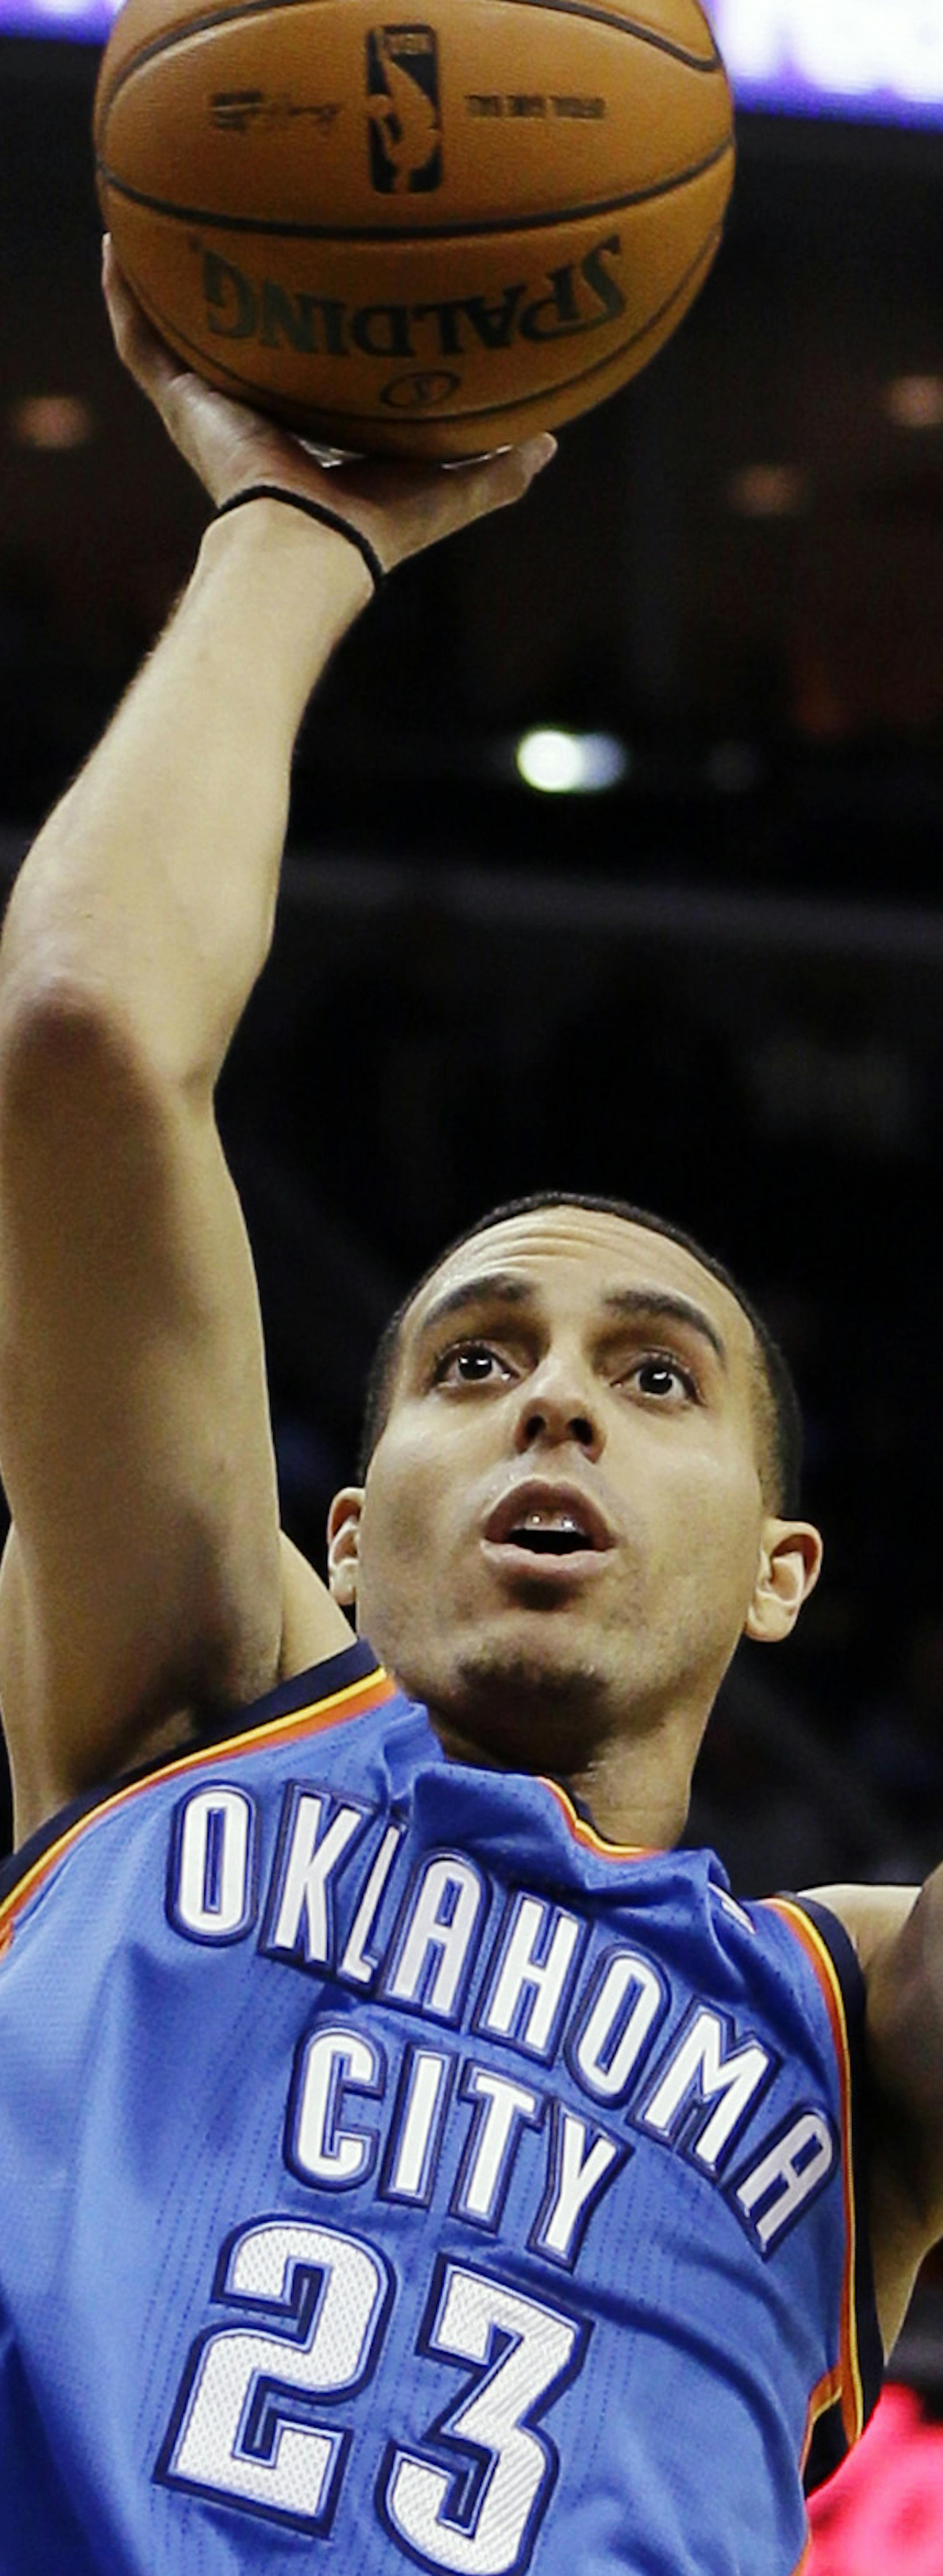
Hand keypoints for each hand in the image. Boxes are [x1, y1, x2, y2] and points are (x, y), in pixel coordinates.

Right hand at [102, 237, 555, 574]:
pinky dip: (122, 294)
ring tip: (156, 226)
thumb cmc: (376, 527)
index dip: (313, 338)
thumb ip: (496, 470)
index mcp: (310, 435)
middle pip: (238, 349)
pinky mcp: (180, 403)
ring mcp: (208, 409)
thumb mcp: (450, 488)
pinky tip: (114, 243)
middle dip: (236, 301)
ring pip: (177, 335)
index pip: (307, 377)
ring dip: (165, 285)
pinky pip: (139, 339)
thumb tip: (548, 445)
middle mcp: (254, 418)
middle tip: (242, 238)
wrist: (311, 544)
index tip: (326, 292)